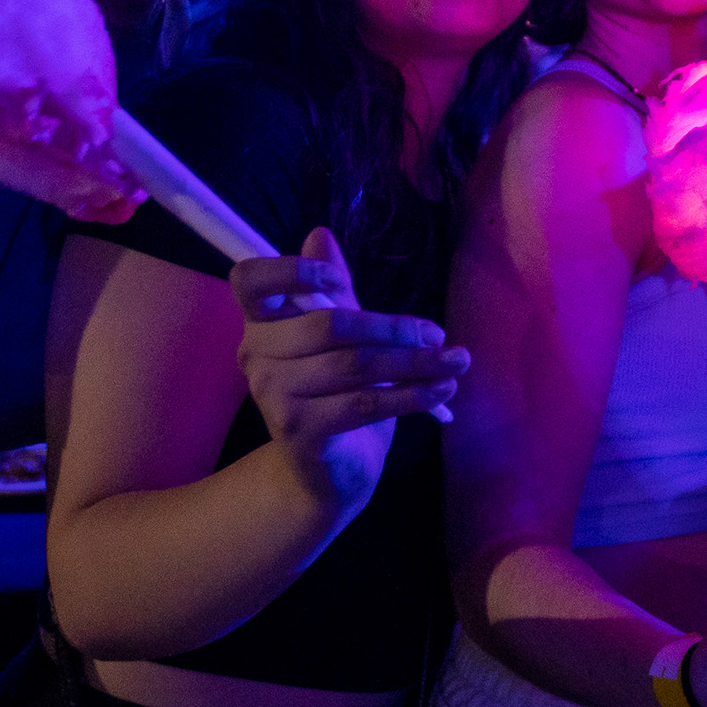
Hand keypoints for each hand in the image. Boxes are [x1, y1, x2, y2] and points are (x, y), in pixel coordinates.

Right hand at [228, 228, 467, 514]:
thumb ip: (331, 290)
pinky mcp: (301, 431)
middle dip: (394, 328)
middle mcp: (256, 356)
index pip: (250, 282)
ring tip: (456, 361)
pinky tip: (441, 391)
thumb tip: (320, 233)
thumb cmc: (333, 394)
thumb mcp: (338, 336)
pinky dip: (411, 396)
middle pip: (328, 325)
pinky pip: (365, 404)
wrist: (325, 472)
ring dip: (415, 363)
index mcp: (260, 324)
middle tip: (438, 334)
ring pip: (355, 365)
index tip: (335, 278)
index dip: (290, 271)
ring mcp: (274, 396)